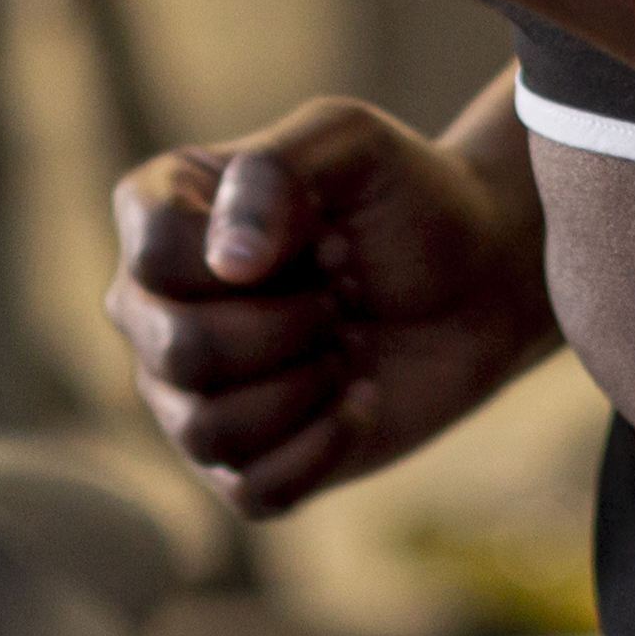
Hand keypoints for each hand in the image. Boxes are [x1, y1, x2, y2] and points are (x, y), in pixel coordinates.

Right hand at [107, 98, 554, 516]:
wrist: (481, 280)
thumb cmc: (406, 199)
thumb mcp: (351, 144)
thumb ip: (275, 173)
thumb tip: (230, 264)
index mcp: (159, 212)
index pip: (155, 255)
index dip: (259, 256)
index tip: (325, 233)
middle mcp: (153, 305)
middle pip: (180, 351)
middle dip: (290, 325)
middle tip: (342, 293)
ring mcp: (187, 392)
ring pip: (207, 430)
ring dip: (306, 386)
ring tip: (346, 343)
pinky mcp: (241, 463)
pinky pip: (250, 491)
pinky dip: (324, 447)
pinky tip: (360, 398)